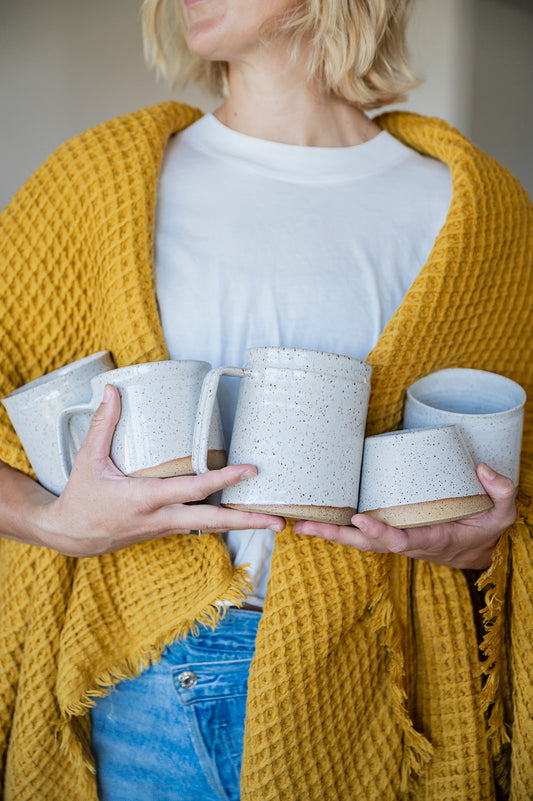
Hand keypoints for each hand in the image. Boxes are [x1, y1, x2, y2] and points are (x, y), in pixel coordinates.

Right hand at [26, 385, 284, 556]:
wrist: (71, 535)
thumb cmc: (81, 497)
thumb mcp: (89, 460)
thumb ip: (104, 424)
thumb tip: (112, 390)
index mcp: (146, 499)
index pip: (194, 490)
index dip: (224, 479)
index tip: (250, 470)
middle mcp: (161, 517)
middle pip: (213, 521)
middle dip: (247, 522)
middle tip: (280, 522)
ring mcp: (165, 527)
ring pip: (209, 526)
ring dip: (240, 524)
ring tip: (271, 522)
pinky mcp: (165, 530)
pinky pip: (198, 526)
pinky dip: (221, 521)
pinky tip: (239, 516)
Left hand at [293, 463, 515, 568]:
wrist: (477, 550)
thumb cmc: (486, 529)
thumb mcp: (502, 514)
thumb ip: (500, 492)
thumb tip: (482, 468)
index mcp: (430, 540)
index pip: (399, 540)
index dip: (379, 532)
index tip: (359, 520)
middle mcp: (407, 542)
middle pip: (366, 544)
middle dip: (336, 536)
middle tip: (306, 527)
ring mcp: (396, 539)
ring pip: (358, 541)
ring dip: (329, 533)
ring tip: (300, 524)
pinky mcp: (391, 531)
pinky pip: (361, 534)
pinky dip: (338, 529)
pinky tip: (317, 519)